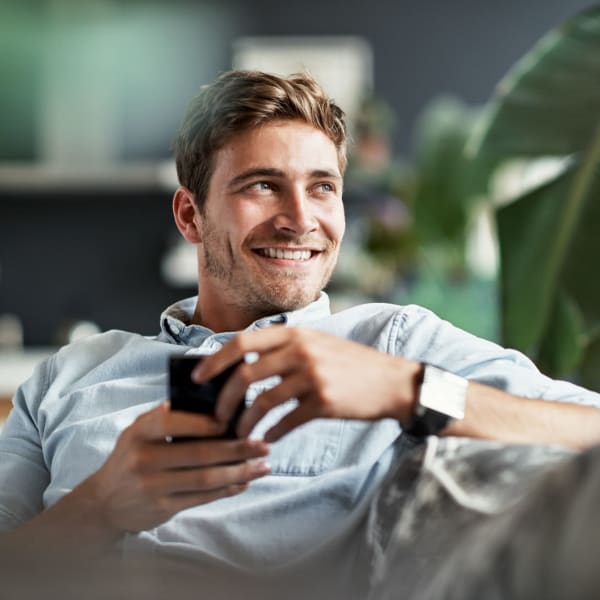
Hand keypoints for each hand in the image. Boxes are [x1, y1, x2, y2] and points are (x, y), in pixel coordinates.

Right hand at [81, 403, 269, 534]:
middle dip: (236, 449)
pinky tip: (244, 482)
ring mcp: (152, 486)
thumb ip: (167, 417)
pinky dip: (227, 489)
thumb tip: (211, 403)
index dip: (205, 422)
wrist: (104, 502)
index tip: (233, 419)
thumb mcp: (139, 431)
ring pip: (205, 478)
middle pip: (199, 453)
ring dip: (239, 472)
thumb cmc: (132, 457)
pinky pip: (202, 497)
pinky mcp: (162, 508)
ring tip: (262, 466)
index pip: (173, 421)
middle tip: (262, 445)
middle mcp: (144, 458)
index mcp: (140, 432)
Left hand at [192, 327, 422, 441]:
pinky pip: (285, 421)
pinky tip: (266, 439)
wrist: (392, 382)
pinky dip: (270, 433)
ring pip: (262, 401)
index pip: (242, 342)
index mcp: (294, 334)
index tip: (198, 378)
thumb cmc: (350, 364)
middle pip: (245, 374)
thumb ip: (285, 349)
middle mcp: (300, 351)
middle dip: (224, 399)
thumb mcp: (318, 343)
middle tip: (216, 417)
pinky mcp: (323, 402)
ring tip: (239, 434)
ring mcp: (312, 376)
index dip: (215, 360)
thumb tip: (243, 366)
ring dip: (245, 422)